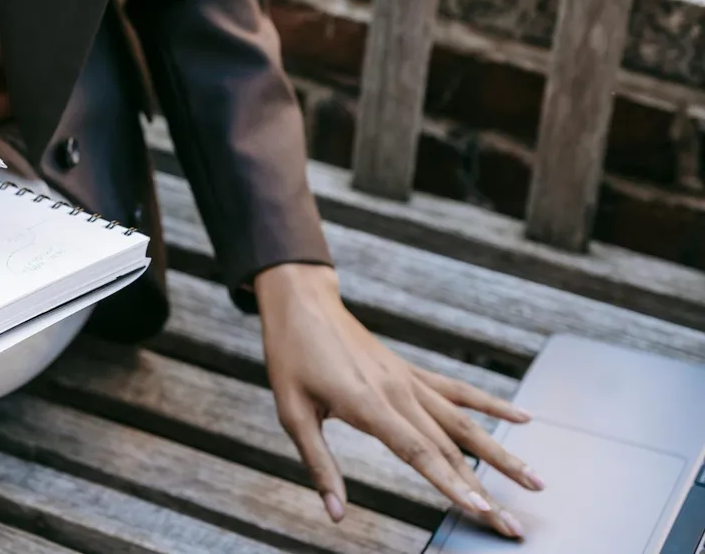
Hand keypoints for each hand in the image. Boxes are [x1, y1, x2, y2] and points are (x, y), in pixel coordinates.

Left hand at [255, 264, 542, 538]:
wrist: (302, 304)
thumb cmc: (291, 358)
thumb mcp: (292, 412)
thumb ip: (319, 464)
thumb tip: (335, 513)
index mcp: (367, 404)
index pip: (418, 452)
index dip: (451, 484)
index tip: (479, 510)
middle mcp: (397, 392)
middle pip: (450, 448)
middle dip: (486, 489)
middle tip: (514, 524)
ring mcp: (409, 380)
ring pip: (465, 422)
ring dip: (502, 453)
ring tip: (536, 480)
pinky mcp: (411, 371)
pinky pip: (459, 391)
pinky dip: (492, 405)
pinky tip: (523, 418)